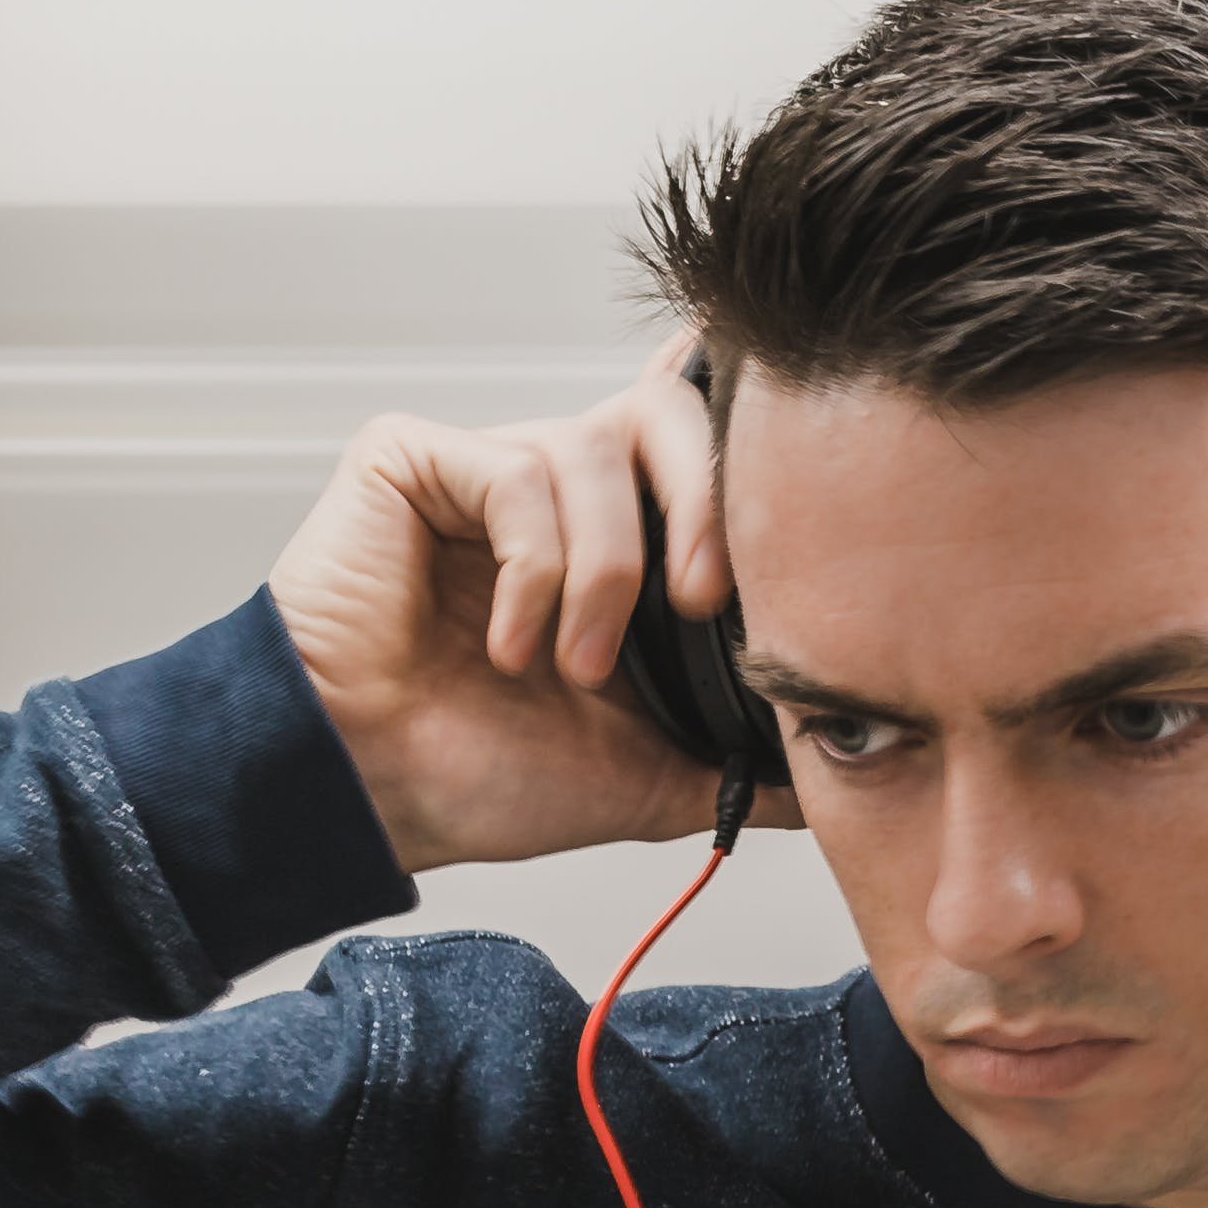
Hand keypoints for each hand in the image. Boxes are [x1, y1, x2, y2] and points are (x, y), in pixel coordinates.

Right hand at [264, 336, 788, 872]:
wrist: (373, 797)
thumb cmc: (481, 775)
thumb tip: (834, 770)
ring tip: (568, 669)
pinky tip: (509, 645)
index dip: (743, 441)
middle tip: (703, 603)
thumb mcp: (648, 775)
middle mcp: (555, 484)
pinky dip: (533, 570)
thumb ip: (741, 760)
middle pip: (669, 410)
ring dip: (602, 576)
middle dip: (708, 503)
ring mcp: (481, 462)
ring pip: (596, 453)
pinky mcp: (411, 457)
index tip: (790, 493)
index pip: (695, 439)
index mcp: (614, 535)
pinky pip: (515, 473)